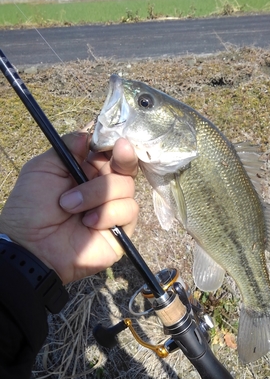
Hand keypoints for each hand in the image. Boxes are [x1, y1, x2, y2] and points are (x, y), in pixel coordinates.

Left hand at [0, 131, 138, 284]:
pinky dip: (107, 214)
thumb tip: (88, 133)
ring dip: (97, 194)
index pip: (110, 152)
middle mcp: (103, 188)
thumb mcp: (43, 169)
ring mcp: (113, 209)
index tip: (117, 141)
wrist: (32, 245)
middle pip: (127, 166)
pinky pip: (128, 211)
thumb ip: (67, 147)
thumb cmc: (31, 208)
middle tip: (120, 151)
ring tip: (71, 207)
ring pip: (127, 187)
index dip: (116, 145)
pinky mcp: (121, 229)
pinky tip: (88, 223)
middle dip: (124, 158)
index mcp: (85, 171)